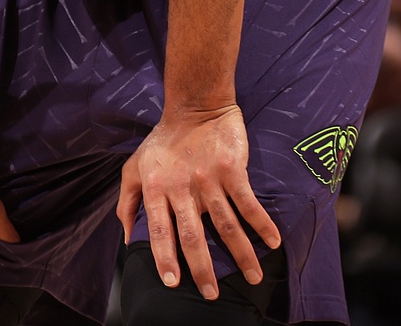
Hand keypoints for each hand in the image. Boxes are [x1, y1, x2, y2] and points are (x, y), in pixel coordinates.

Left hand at [116, 104, 279, 299]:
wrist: (195, 105)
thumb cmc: (163, 141)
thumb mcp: (134, 167)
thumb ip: (127, 202)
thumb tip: (127, 237)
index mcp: (156, 188)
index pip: (158, 230)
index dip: (164, 257)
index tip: (172, 283)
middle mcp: (181, 187)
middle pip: (193, 236)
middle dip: (202, 269)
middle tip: (211, 294)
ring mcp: (208, 179)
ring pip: (226, 225)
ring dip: (241, 255)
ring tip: (253, 277)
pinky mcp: (231, 170)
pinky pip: (248, 202)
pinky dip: (262, 224)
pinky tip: (273, 243)